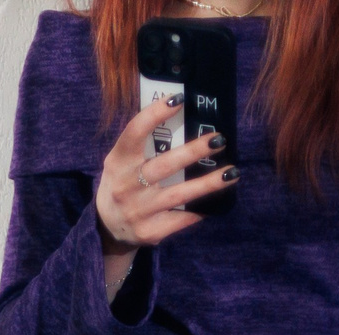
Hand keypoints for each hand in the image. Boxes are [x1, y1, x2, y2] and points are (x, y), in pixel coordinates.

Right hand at [95, 97, 232, 264]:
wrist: (107, 228)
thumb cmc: (123, 184)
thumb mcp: (121, 162)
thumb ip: (142, 144)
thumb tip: (182, 115)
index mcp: (118, 162)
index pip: (134, 134)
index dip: (155, 115)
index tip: (179, 99)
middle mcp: (126, 187)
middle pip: (164, 166)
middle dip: (193, 152)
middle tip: (218, 140)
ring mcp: (138, 211)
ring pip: (179, 195)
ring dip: (208, 183)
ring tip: (231, 172)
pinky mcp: (150, 231)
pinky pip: (182, 218)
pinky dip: (200, 209)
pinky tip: (215, 201)